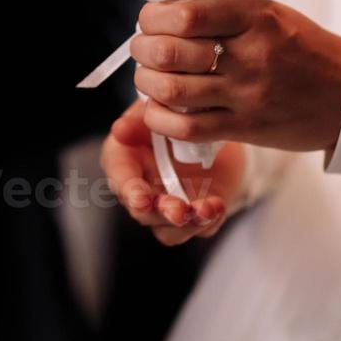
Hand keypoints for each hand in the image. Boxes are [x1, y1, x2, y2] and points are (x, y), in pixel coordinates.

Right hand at [101, 101, 246, 244]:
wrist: (214, 126)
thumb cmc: (175, 115)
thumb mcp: (157, 109)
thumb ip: (137, 119)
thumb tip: (120, 129)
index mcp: (125, 162)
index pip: (120, 180)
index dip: (129, 190)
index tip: (141, 198)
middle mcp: (142, 189)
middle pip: (142, 212)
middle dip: (160, 213)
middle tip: (178, 210)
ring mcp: (167, 207)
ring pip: (168, 230)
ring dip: (187, 223)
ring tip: (208, 208)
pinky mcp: (194, 217)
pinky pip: (200, 229)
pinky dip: (210, 220)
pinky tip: (219, 205)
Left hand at [131, 0, 340, 151]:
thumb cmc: (303, 49)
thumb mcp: (269, 14)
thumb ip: (220, 12)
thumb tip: (165, 12)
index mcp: (254, 18)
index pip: (186, 14)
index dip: (153, 17)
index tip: (150, 20)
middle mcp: (249, 55)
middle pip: (169, 52)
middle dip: (142, 49)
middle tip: (143, 48)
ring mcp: (246, 95)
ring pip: (172, 91)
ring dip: (147, 82)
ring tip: (150, 76)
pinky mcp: (245, 128)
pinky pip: (187, 128)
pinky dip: (161, 118)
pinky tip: (159, 108)